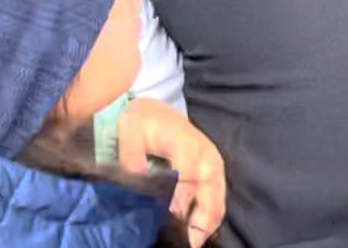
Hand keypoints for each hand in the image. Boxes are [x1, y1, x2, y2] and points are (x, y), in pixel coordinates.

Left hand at [117, 97, 225, 244]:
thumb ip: (132, 157)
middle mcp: (207, 159)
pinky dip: (207, 221)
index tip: (166, 220)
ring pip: (217, 205)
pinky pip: (217, 203)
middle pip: (211, 199)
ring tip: (188, 241)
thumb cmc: (142, 122)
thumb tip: (139, 183)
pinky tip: (193, 234)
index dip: (178, 203)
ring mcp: (214, 168)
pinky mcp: (215, 175)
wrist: (155, 113)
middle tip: (182, 242)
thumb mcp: (130, 131)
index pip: (187, 179)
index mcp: (187, 146)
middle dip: (197, 226)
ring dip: (204, 228)